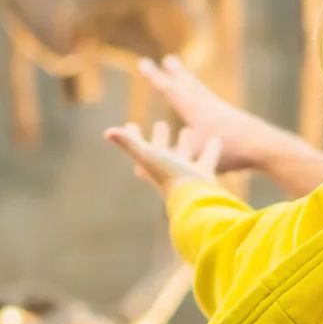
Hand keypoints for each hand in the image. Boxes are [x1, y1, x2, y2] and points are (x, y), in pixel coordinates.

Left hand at [103, 121, 222, 195]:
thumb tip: (107, 132)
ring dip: (186, 144)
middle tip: (160, 124)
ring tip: (188, 131)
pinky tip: (215, 139)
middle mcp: (167, 170)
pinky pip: (208, 159)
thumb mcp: (147, 156)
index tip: (130, 125)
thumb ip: (128, 143)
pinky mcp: (204, 176)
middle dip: (160, 139)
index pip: (138, 148)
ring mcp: (186, 174)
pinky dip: (211, 149)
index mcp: (151, 166)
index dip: (133, 137)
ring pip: (185, 155)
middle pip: (161, 152)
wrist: (196, 199)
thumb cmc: (169, 176)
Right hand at [137, 56, 281, 174]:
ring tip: (187, 78)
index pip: (169, 89)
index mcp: (194, 109)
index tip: (143, 63)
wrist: (264, 145)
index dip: (154, 77)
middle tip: (169, 60)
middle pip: (188, 84)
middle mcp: (207, 104)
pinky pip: (215, 104)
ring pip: (203, 92)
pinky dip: (208, 101)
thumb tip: (136, 173)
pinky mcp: (234, 117)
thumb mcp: (194, 156)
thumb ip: (166, 162)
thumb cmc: (229, 150)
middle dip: (176, 74)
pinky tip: (212, 106)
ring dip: (193, 83)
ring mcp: (222, 109)